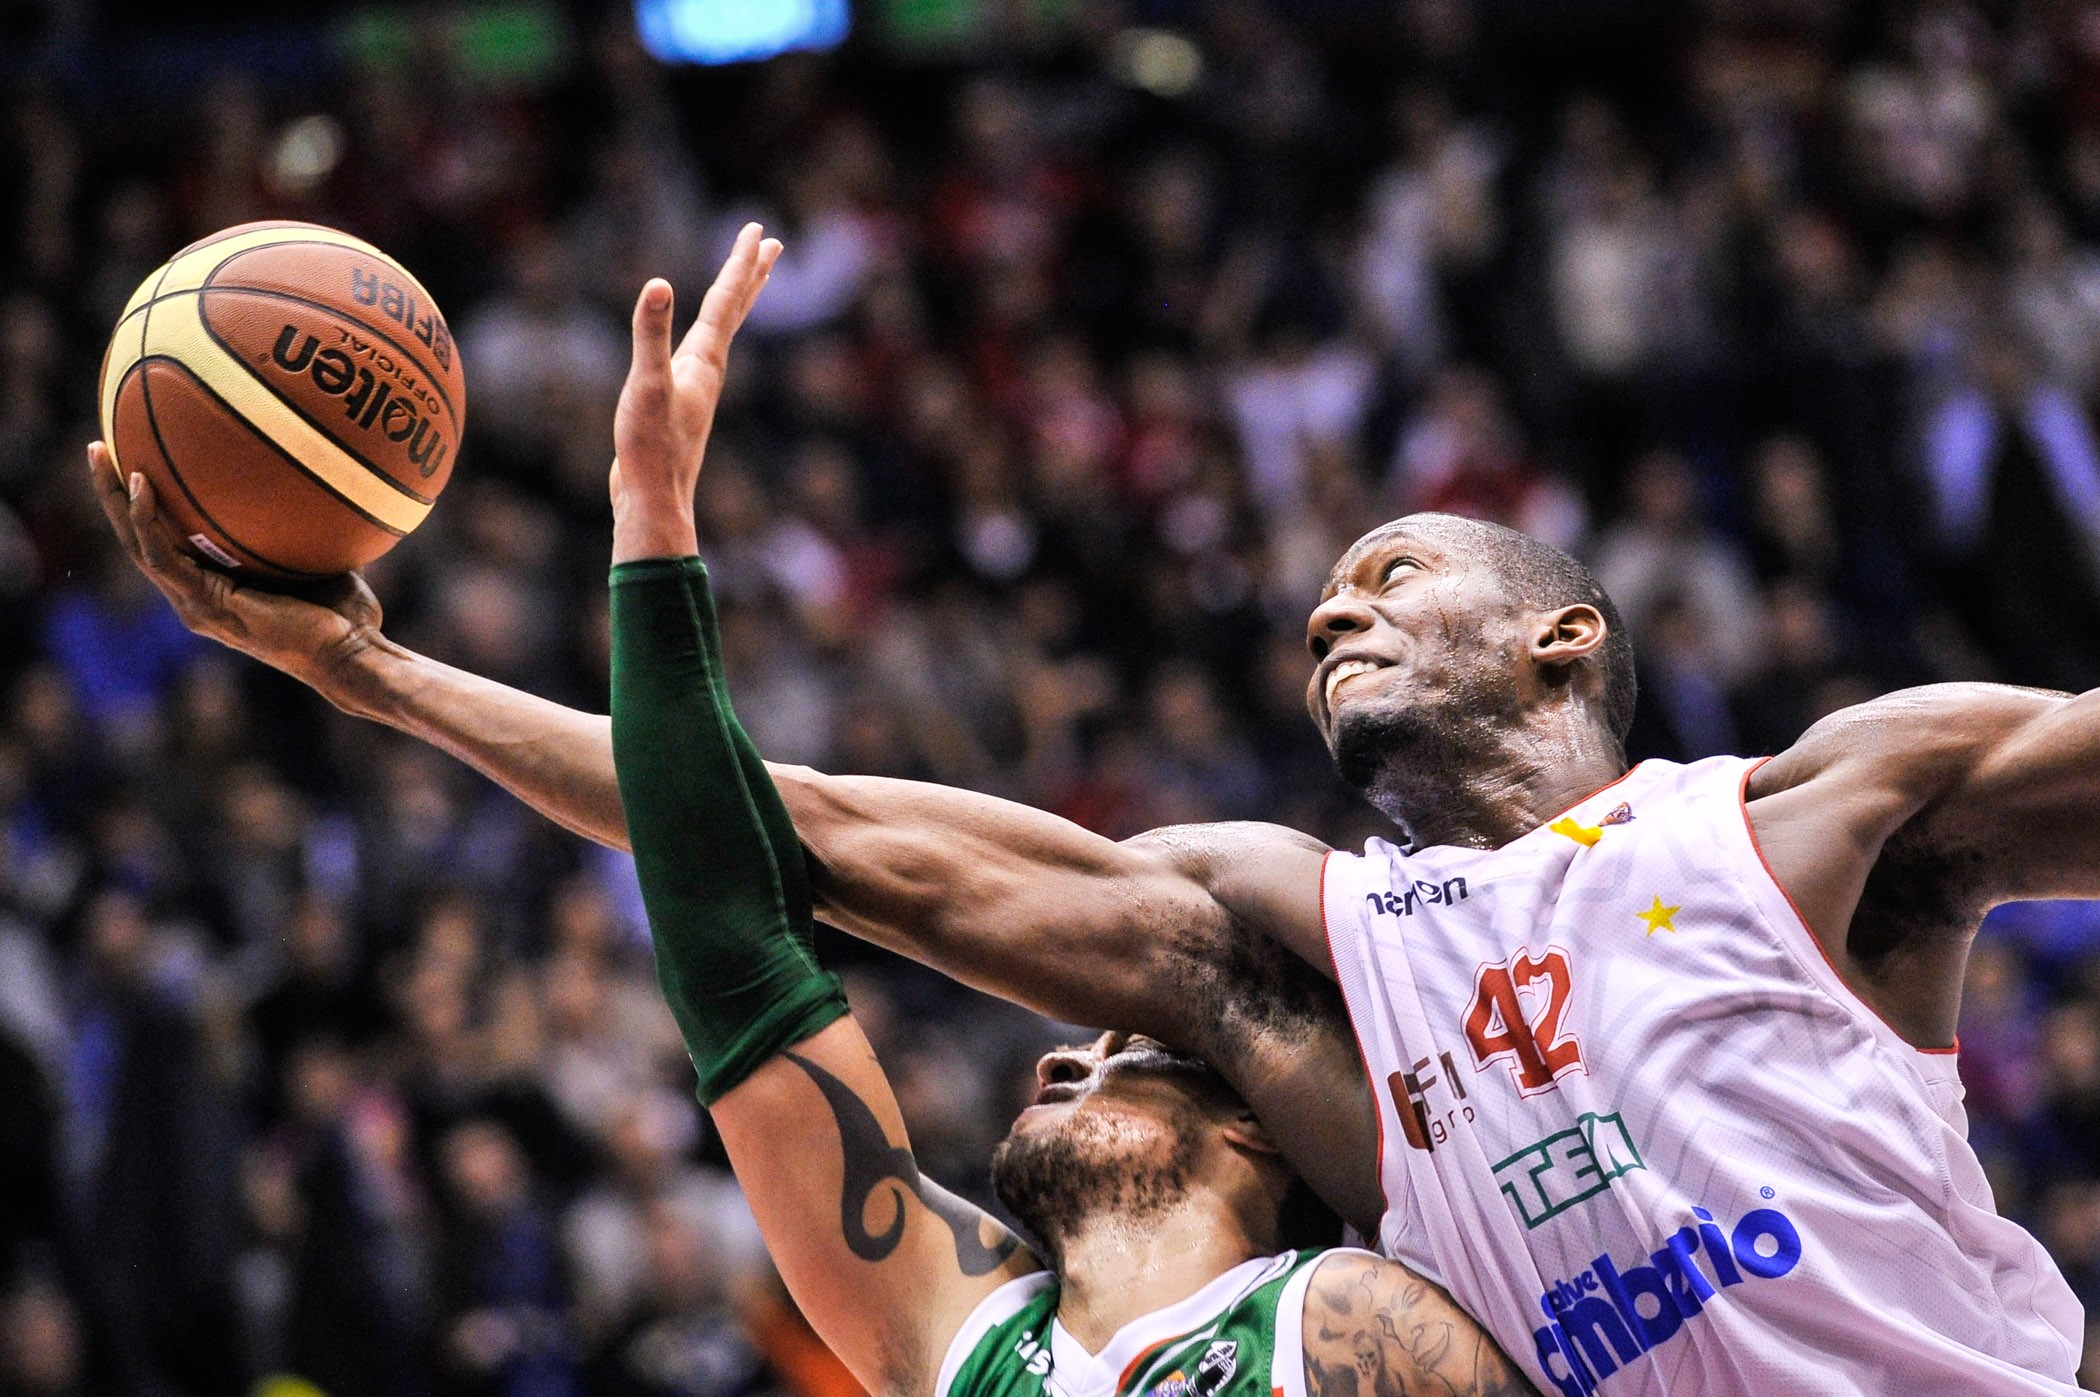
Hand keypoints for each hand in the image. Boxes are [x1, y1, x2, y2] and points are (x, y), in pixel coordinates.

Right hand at [88, 441, 386, 703]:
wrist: (350, 654)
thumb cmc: (346, 614)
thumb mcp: (319, 554)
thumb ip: (303, 524)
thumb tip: (317, 474)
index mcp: (214, 587)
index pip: (167, 540)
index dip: (147, 504)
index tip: (135, 456)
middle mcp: (195, 596)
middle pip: (139, 538)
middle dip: (114, 492)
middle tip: (97, 448)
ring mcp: (195, 604)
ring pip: (137, 544)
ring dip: (115, 498)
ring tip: (100, 455)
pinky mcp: (202, 606)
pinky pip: (162, 556)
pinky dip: (148, 520)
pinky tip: (141, 483)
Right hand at [610, 221, 781, 562]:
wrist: (653, 501)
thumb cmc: (650, 448)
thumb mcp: (645, 384)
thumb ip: (651, 334)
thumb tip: (660, 285)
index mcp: (705, 361)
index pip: (727, 300)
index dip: (741, 263)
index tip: (757, 230)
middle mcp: (707, 370)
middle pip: (735, 312)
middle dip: (750, 275)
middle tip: (771, 241)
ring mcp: (695, 387)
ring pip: (721, 333)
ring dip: (734, 303)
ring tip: (742, 282)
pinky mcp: (679, 403)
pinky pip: (699, 353)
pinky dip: (706, 334)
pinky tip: (697, 342)